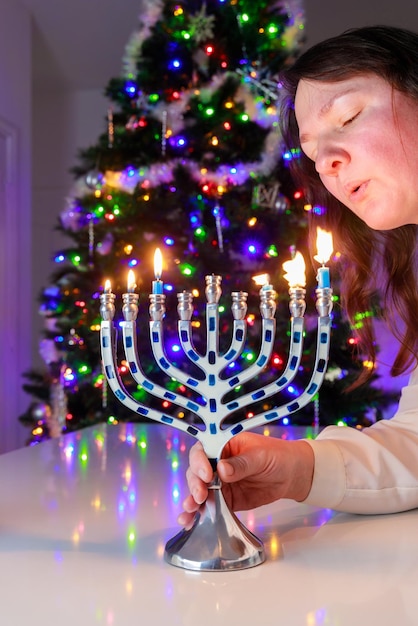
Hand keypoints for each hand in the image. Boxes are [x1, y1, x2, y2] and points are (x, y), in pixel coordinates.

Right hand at [178, 432, 314, 527]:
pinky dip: (199, 512)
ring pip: (199, 489)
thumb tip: (221, 469)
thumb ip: (242, 463)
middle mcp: (218, 462)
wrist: (293, 475)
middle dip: (195, 484)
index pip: (203, 450)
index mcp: (223, 445)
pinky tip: (190, 520)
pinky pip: (210, 505)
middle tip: (200, 495)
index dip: (200, 461)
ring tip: (189, 511)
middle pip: (197, 471)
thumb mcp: (260, 456)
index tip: (206, 474)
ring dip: (192, 500)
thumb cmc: (277, 456)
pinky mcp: (227, 499)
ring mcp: (221, 482)